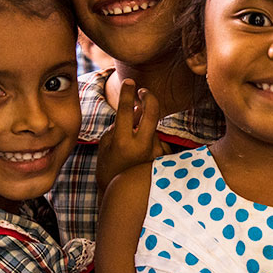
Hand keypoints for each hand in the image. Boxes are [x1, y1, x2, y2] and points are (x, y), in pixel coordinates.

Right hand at [96, 79, 162, 194]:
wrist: (121, 190)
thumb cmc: (109, 164)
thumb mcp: (108, 142)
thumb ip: (122, 124)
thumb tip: (137, 107)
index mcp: (123, 142)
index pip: (126, 110)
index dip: (127, 93)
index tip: (129, 82)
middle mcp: (142, 146)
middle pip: (153, 111)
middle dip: (149, 96)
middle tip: (142, 91)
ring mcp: (156, 151)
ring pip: (153, 125)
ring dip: (144, 125)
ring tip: (133, 141)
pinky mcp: (164, 155)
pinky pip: (157, 137)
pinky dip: (149, 137)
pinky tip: (141, 152)